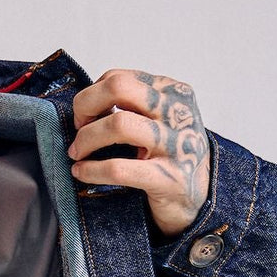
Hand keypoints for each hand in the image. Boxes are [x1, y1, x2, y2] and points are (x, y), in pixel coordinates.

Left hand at [67, 69, 212, 238]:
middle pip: (118, 87)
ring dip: (86, 139)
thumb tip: (85, 106)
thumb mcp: (160, 120)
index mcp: (173, 91)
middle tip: (78, 130)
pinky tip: (81, 173)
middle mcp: (178, 112)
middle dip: (85, 106)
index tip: (84, 118)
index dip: (91, 96)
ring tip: (77, 154)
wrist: (199, 198)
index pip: (118, 78)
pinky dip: (92, 170)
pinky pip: (119, 168)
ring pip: (118, 124)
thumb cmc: (170, 155)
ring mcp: (177, 145)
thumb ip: (132, 105)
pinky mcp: (169, 178)